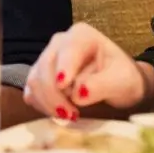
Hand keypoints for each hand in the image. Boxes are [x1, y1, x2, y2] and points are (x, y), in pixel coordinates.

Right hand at [23, 23, 153, 119]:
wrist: (118, 86)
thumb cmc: (123, 78)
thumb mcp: (122, 81)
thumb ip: (102, 84)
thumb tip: (78, 94)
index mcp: (82, 36)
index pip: (68, 50)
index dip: (64, 67)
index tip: (63, 85)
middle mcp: (60, 43)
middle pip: (45, 66)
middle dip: (55, 93)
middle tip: (71, 115)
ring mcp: (47, 59)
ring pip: (34, 80)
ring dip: (47, 102)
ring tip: (69, 116)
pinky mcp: (39, 77)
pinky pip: (31, 91)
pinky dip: (40, 105)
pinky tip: (57, 113)